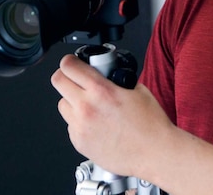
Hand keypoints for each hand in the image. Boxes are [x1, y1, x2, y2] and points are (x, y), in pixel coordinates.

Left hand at [51, 53, 173, 177]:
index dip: (70, 61)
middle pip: (58, 82)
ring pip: (62, 105)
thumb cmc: (150, 124)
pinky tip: (96, 124)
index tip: (72, 62)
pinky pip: (71, 126)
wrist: (154, 153)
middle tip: (75, 78)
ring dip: (72, 101)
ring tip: (90, 105)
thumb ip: (115, 80)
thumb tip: (106, 76)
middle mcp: (86, 108)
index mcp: (101, 91)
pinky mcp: (79, 143)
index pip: (69, 67)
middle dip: (65, 76)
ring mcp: (80, 128)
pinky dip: (79, 122)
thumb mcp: (137, 90)